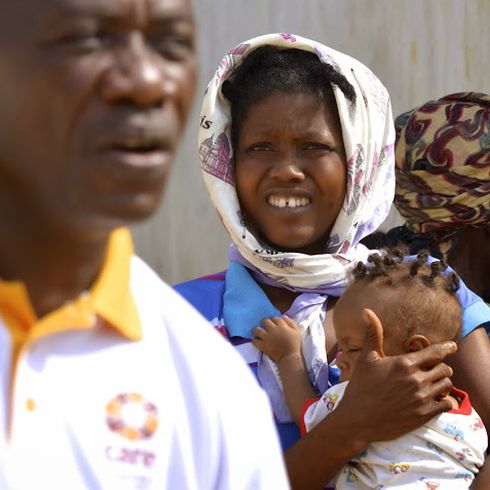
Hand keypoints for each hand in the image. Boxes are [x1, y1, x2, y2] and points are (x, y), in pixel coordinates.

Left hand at [252, 315, 301, 362]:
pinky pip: (254, 340)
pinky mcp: (262, 345)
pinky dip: (254, 340)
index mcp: (281, 325)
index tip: (273, 322)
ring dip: (256, 329)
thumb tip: (283, 316)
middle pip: (265, 321)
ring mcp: (266, 337)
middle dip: (264, 322)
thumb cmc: (294, 344)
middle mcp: (272, 329)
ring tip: (257, 331)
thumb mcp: (296, 331)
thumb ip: (291, 322)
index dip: (273, 319)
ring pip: (257, 329)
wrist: (289, 356)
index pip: (274, 318)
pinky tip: (256, 340)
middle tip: (265, 325)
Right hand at [335, 309, 456, 445]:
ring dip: (442, 383)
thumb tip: (367, 311)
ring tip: (433, 383)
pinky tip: (436, 399)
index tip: (452, 346)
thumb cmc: (361, 387)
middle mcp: (416, 380)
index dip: (446, 348)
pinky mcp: (424, 415)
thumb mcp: (366, 358)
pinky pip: (447, 404)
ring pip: (447, 385)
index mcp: (404, 364)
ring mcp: (422, 398)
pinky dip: (445, 400)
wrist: (358, 419)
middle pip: (444, 369)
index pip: (435, 352)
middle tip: (433, 369)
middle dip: (440, 367)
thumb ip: (372, 334)